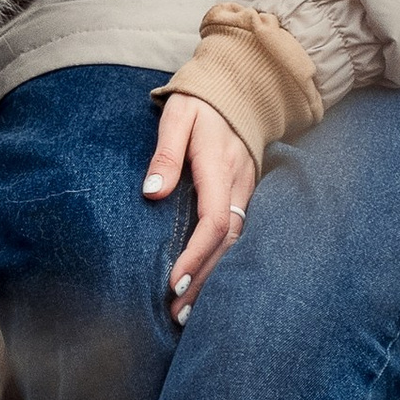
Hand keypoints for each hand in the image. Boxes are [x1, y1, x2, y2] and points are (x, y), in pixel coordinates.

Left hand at [143, 90, 261, 318]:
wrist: (239, 88)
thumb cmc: (201, 103)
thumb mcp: (177, 117)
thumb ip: (165, 152)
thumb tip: (152, 191)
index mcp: (219, 167)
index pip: (214, 221)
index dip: (196, 255)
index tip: (173, 281)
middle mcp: (239, 184)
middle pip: (227, 243)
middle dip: (203, 279)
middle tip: (176, 311)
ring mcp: (247, 191)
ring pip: (236, 244)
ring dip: (213, 277)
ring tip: (187, 309)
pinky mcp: (246, 194)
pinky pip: (237, 235)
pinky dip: (221, 262)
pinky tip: (205, 283)